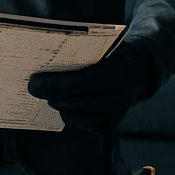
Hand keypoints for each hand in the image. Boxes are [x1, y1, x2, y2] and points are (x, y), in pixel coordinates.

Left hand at [26, 42, 158, 133]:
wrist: (142, 70)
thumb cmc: (116, 54)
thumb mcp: (103, 48)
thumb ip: (79, 55)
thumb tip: (45, 65)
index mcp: (117, 71)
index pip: (76, 82)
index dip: (51, 85)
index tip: (33, 84)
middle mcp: (119, 95)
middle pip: (74, 101)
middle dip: (51, 96)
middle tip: (35, 89)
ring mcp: (117, 112)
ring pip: (78, 116)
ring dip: (61, 107)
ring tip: (52, 97)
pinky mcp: (112, 125)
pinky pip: (85, 126)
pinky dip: (72, 117)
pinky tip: (67, 108)